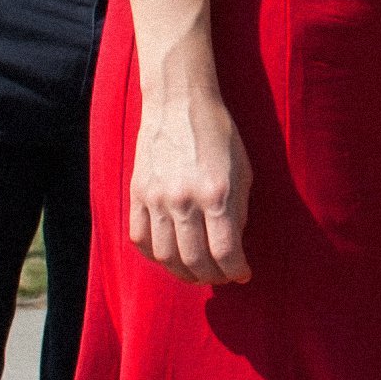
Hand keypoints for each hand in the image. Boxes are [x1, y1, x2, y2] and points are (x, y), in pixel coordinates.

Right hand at [130, 88, 252, 286]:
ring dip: (183, 273)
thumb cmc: (218, 134)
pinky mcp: (137, 193)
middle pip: (195, 260)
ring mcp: (156, 198)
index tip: (242, 274)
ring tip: (196, 272)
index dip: (236, 270)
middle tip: (221, 276)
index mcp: (216, 193)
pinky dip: (155, 256)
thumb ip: (239, 211)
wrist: (178, 103)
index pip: (225, 252)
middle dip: (212, 277)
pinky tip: (169, 256)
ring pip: (165, 256)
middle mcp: (184, 199)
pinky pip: (140, 239)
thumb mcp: (243, 171)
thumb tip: (233, 246)